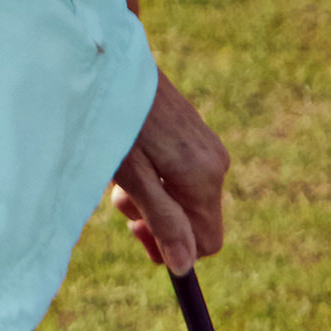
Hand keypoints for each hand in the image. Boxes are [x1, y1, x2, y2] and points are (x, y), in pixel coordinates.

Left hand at [110, 70, 227, 272]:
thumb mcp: (133, 178)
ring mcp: (208, 146)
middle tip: (119, 200)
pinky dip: (156, 177)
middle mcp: (216, 163)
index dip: (174, 249)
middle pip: (195, 220)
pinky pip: (182, 174)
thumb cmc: (115, 121)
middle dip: (157, 220)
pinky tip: (130, 157)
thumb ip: (163, 221)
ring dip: (153, 198)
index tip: (136, 235)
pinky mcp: (196, 135)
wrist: (113, 63)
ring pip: (185, 197)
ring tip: (119, 175)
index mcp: (204, 179)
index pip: (208, 242)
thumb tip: (185, 268)